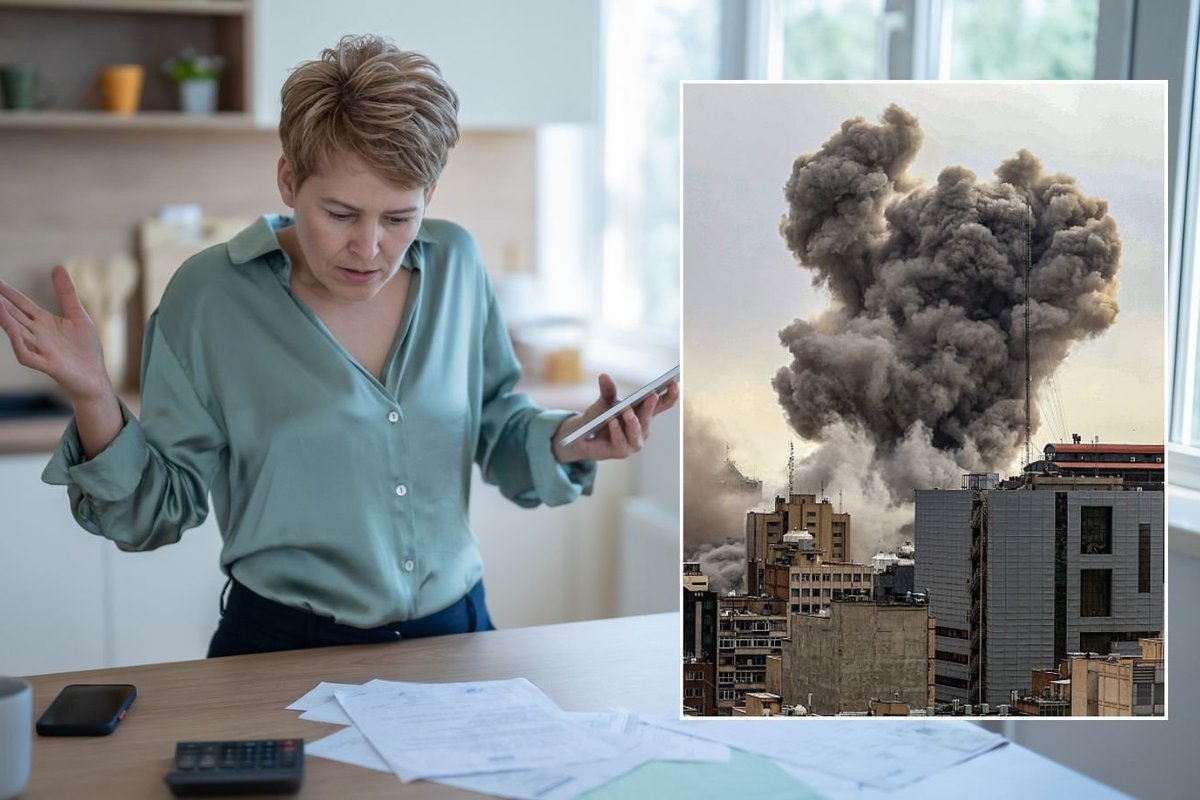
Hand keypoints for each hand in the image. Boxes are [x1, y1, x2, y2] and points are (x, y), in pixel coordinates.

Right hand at [0, 266, 111, 402]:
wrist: (95, 377)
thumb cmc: (85, 348)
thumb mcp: (79, 316)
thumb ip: (67, 294)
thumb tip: (57, 266)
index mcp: (44, 322)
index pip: (21, 304)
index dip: (9, 292)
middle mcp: (38, 334)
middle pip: (14, 316)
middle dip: (1, 304)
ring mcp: (41, 350)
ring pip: (17, 334)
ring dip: (6, 320)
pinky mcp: (48, 365)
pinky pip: (27, 356)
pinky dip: (19, 345)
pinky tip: (13, 333)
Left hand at [552, 373, 679, 462]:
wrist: (583, 437)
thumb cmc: (599, 418)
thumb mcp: (605, 402)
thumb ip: (608, 390)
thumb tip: (603, 376)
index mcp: (644, 413)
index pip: (663, 404)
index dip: (671, 395)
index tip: (673, 383)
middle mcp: (643, 428)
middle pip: (649, 416)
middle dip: (650, 406)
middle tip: (652, 395)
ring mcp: (634, 441)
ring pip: (637, 430)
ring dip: (632, 420)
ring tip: (626, 410)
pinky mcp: (622, 451)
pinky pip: (621, 440)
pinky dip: (616, 430)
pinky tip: (612, 421)